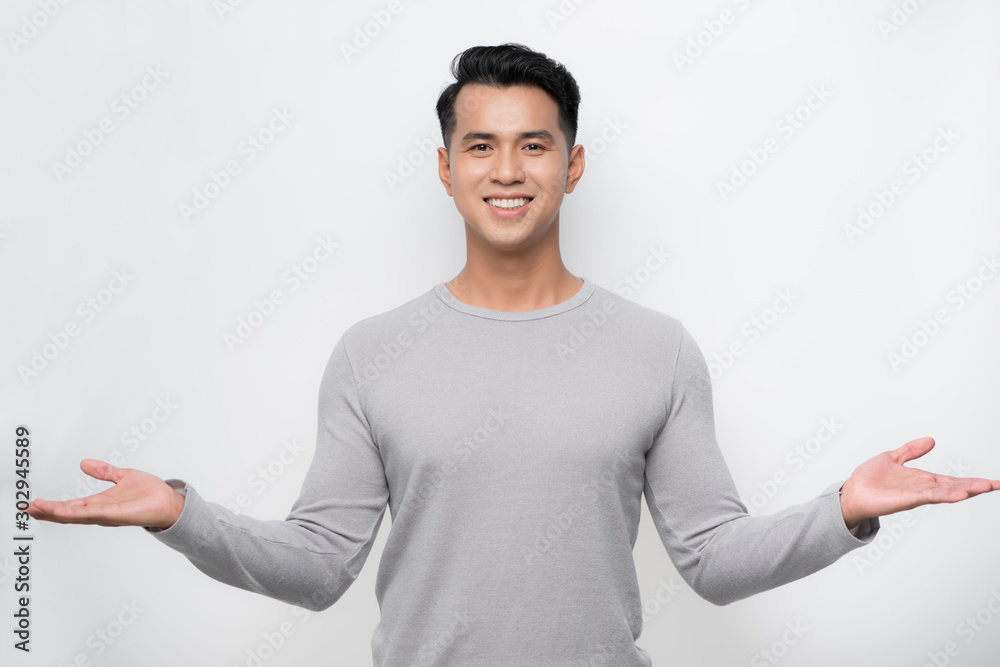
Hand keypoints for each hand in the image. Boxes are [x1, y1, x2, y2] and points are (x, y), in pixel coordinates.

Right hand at [26, 459, 184, 528]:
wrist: (169, 501)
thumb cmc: (149, 493)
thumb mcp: (122, 476)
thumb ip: (103, 471)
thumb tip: (84, 463)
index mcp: (100, 503)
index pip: (71, 505)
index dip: (52, 505)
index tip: (34, 504)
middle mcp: (101, 511)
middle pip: (68, 513)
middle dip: (48, 511)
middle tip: (28, 508)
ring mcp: (108, 514)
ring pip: (77, 515)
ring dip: (56, 512)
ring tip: (38, 509)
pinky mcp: (118, 514)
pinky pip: (94, 513)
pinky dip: (78, 512)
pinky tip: (63, 511)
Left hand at [840, 437, 999, 529]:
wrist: (851, 492)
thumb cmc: (869, 479)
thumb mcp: (893, 457)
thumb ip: (912, 450)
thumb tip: (931, 440)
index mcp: (922, 480)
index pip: (952, 480)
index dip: (971, 481)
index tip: (992, 482)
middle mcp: (922, 489)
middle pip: (954, 487)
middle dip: (976, 486)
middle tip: (997, 485)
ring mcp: (915, 495)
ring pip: (945, 492)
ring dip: (965, 490)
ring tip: (985, 487)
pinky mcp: (905, 499)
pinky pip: (927, 497)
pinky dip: (943, 495)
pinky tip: (958, 495)